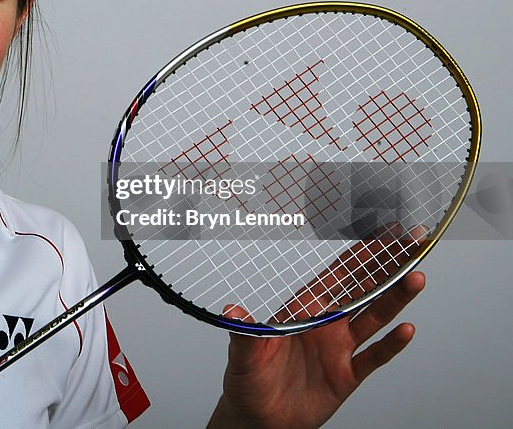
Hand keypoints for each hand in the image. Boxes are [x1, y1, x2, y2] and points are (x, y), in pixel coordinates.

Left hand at [207, 226, 426, 428]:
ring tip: (415, 278)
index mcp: (302, 310)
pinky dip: (391, 345)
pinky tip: (407, 329)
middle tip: (411, 244)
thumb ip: (243, 332)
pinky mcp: (346, 376)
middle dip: (387, 267)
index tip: (381, 236)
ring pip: (373, 318)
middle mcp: (325, 325)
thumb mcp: (243, 355)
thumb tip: (230, 310)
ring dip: (395, 299)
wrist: (258, 419)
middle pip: (362, 290)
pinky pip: (374, 357)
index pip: (336, 276)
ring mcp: (338, 349)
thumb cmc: (248, 381)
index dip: (359, 255)